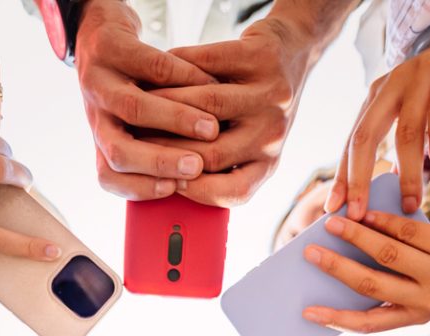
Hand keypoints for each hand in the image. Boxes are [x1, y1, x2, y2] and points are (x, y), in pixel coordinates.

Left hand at [74, 0, 220, 199]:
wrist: (104, 30)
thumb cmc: (130, 83)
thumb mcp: (133, 121)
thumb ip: (159, 146)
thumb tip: (206, 176)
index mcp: (103, 137)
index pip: (108, 176)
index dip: (139, 188)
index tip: (173, 189)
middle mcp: (95, 113)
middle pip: (117, 151)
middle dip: (159, 162)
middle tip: (196, 165)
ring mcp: (98, 80)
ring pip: (133, 108)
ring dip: (176, 120)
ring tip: (210, 127)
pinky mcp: (110, 46)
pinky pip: (151, 66)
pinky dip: (185, 78)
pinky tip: (209, 84)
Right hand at [146, 15, 319, 206]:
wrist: (291, 50)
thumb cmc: (254, 105)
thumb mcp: (244, 142)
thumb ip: (215, 162)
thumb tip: (160, 179)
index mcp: (267, 161)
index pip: (234, 192)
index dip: (195, 190)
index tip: (166, 179)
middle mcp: (273, 133)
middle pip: (212, 152)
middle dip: (166, 145)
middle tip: (137, 136)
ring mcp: (272, 96)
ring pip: (207, 105)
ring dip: (166, 102)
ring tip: (142, 99)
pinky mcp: (262, 58)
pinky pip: (210, 63)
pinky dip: (178, 65)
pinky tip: (160, 68)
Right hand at [301, 206, 429, 332]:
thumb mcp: (416, 285)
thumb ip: (384, 283)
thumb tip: (333, 265)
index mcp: (416, 316)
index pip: (370, 325)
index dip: (336, 319)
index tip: (307, 312)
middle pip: (374, 285)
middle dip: (337, 268)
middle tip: (310, 252)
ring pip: (389, 255)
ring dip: (355, 236)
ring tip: (332, 223)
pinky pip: (409, 232)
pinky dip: (381, 220)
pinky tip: (363, 212)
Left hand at [326, 30, 429, 216]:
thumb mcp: (414, 114)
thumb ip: (401, 145)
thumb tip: (392, 183)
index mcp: (377, 98)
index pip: (352, 142)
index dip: (343, 177)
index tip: (335, 209)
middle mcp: (392, 84)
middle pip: (365, 135)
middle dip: (358, 178)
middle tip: (360, 214)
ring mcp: (421, 72)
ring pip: (406, 128)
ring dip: (407, 170)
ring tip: (410, 201)